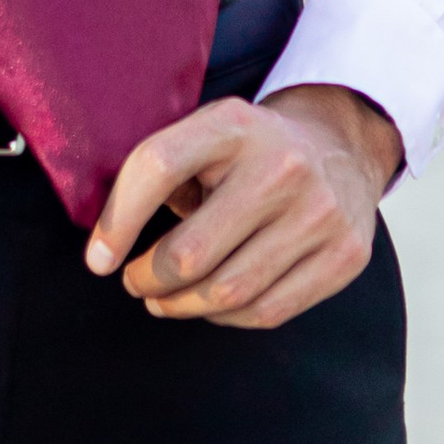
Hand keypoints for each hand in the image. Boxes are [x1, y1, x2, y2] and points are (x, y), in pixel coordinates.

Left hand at [85, 83, 399, 329]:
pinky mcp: (344, 255)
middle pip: (189, 252)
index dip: (118, 221)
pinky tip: (210, 305)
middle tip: (134, 282)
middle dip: (147, 279)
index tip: (99, 260)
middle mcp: (282, 166)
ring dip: (181, 306)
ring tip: (162, 299)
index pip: (157, 167)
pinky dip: (226, 318)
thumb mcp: (206, 135)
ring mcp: (320, 213)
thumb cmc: (249, 152)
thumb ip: (161, 173)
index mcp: (233, 125)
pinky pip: (268, 311)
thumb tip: (106, 246)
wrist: (341, 148)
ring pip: (227, 292)